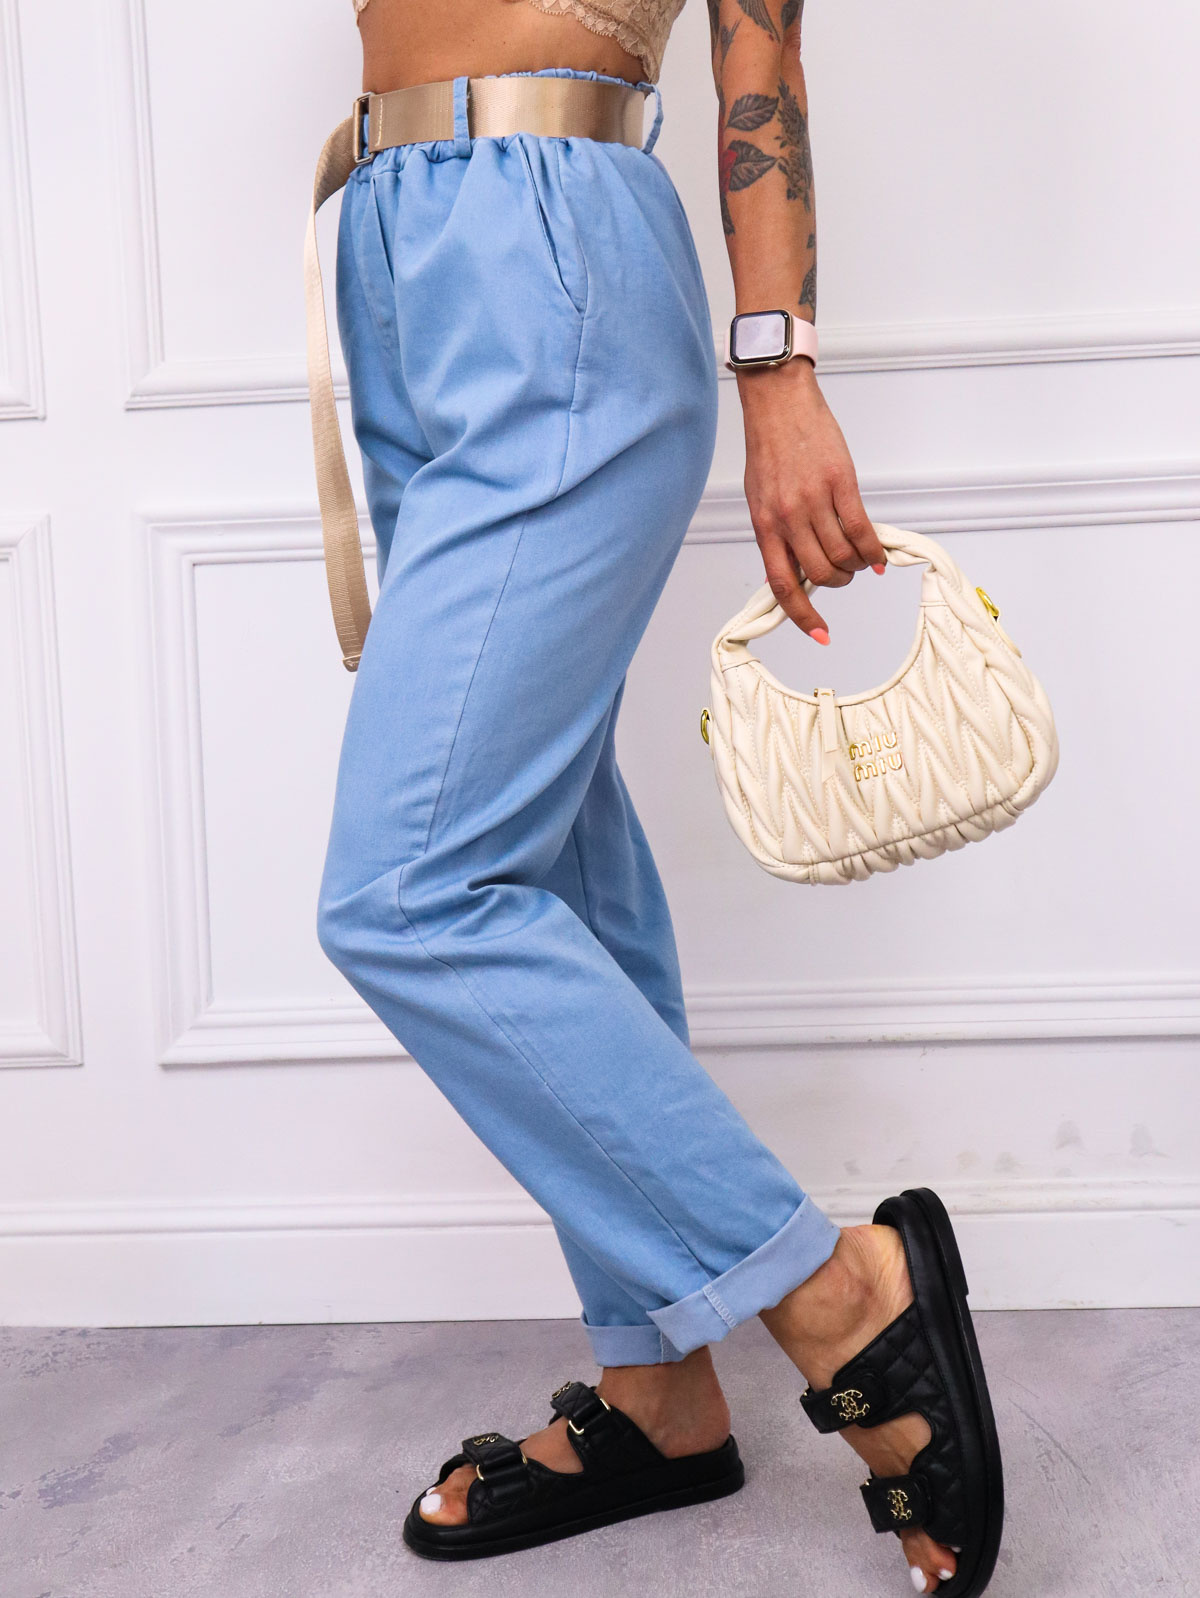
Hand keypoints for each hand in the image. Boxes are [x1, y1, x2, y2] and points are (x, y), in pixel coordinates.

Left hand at [737, 358, 885, 641]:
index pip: (783, 585)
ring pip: (844, 555)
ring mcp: (815, 500)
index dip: (803, 617)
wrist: (778, 402)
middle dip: (837, 583)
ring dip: (857, 567)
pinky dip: (874, 550)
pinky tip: (878, 557)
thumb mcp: (760, 499)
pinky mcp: (841, 482)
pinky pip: (862, 530)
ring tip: (860, 560)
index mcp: (764, 525)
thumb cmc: (769, 450)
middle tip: (844, 574)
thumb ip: (777, 535)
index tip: (822, 635)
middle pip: (820, 574)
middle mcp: (787, 518)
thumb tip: (796, 572)